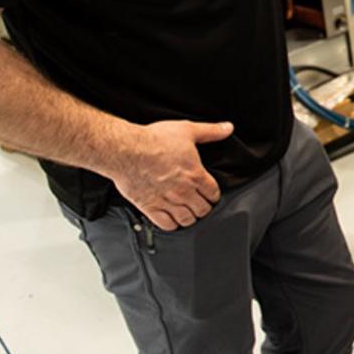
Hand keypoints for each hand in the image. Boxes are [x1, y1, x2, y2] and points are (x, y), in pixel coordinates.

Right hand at [107, 120, 232, 231]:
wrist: (126, 150)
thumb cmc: (153, 140)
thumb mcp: (187, 130)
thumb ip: (210, 131)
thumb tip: (227, 128)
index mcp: (195, 175)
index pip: (213, 193)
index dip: (213, 194)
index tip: (210, 194)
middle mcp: (183, 191)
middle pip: (202, 210)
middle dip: (203, 207)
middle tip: (200, 204)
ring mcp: (166, 201)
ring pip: (186, 220)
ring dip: (190, 217)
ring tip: (188, 212)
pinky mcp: (149, 207)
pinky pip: (166, 225)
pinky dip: (172, 225)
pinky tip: (171, 218)